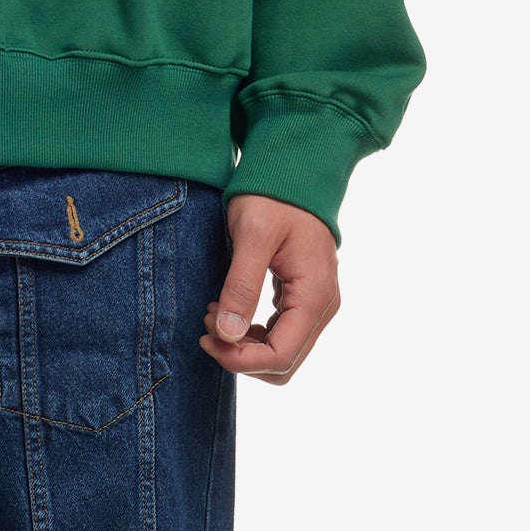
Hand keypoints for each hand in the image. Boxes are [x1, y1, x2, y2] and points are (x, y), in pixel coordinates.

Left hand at [198, 193, 340, 383]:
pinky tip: (228, 308)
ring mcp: (316, 302)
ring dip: (245, 344)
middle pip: (284, 362)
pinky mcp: (304, 295)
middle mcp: (322, 306)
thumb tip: (228, 336)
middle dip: (241, 354)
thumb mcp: (252, 236)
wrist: (292, 169)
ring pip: (282, 350)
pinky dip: (253, 331)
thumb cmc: (272, 196)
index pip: (281, 357)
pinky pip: (281, 331)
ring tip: (213, 314)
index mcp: (314, 295)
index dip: (241, 360)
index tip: (207, 338)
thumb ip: (242, 286)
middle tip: (207, 326)